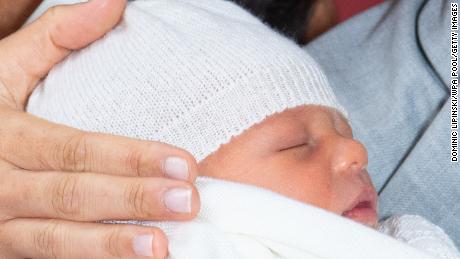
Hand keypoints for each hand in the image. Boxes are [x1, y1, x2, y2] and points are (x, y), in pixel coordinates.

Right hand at [0, 1, 199, 257]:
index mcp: (3, 133)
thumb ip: (56, 36)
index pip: (76, 148)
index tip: (184, 163)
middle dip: (131, 200)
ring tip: (161, 247)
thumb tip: (113, 2)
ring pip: (54, 239)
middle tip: (186, 203)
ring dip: (109, 246)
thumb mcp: (2, 68)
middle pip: (73, 194)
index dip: (131, 157)